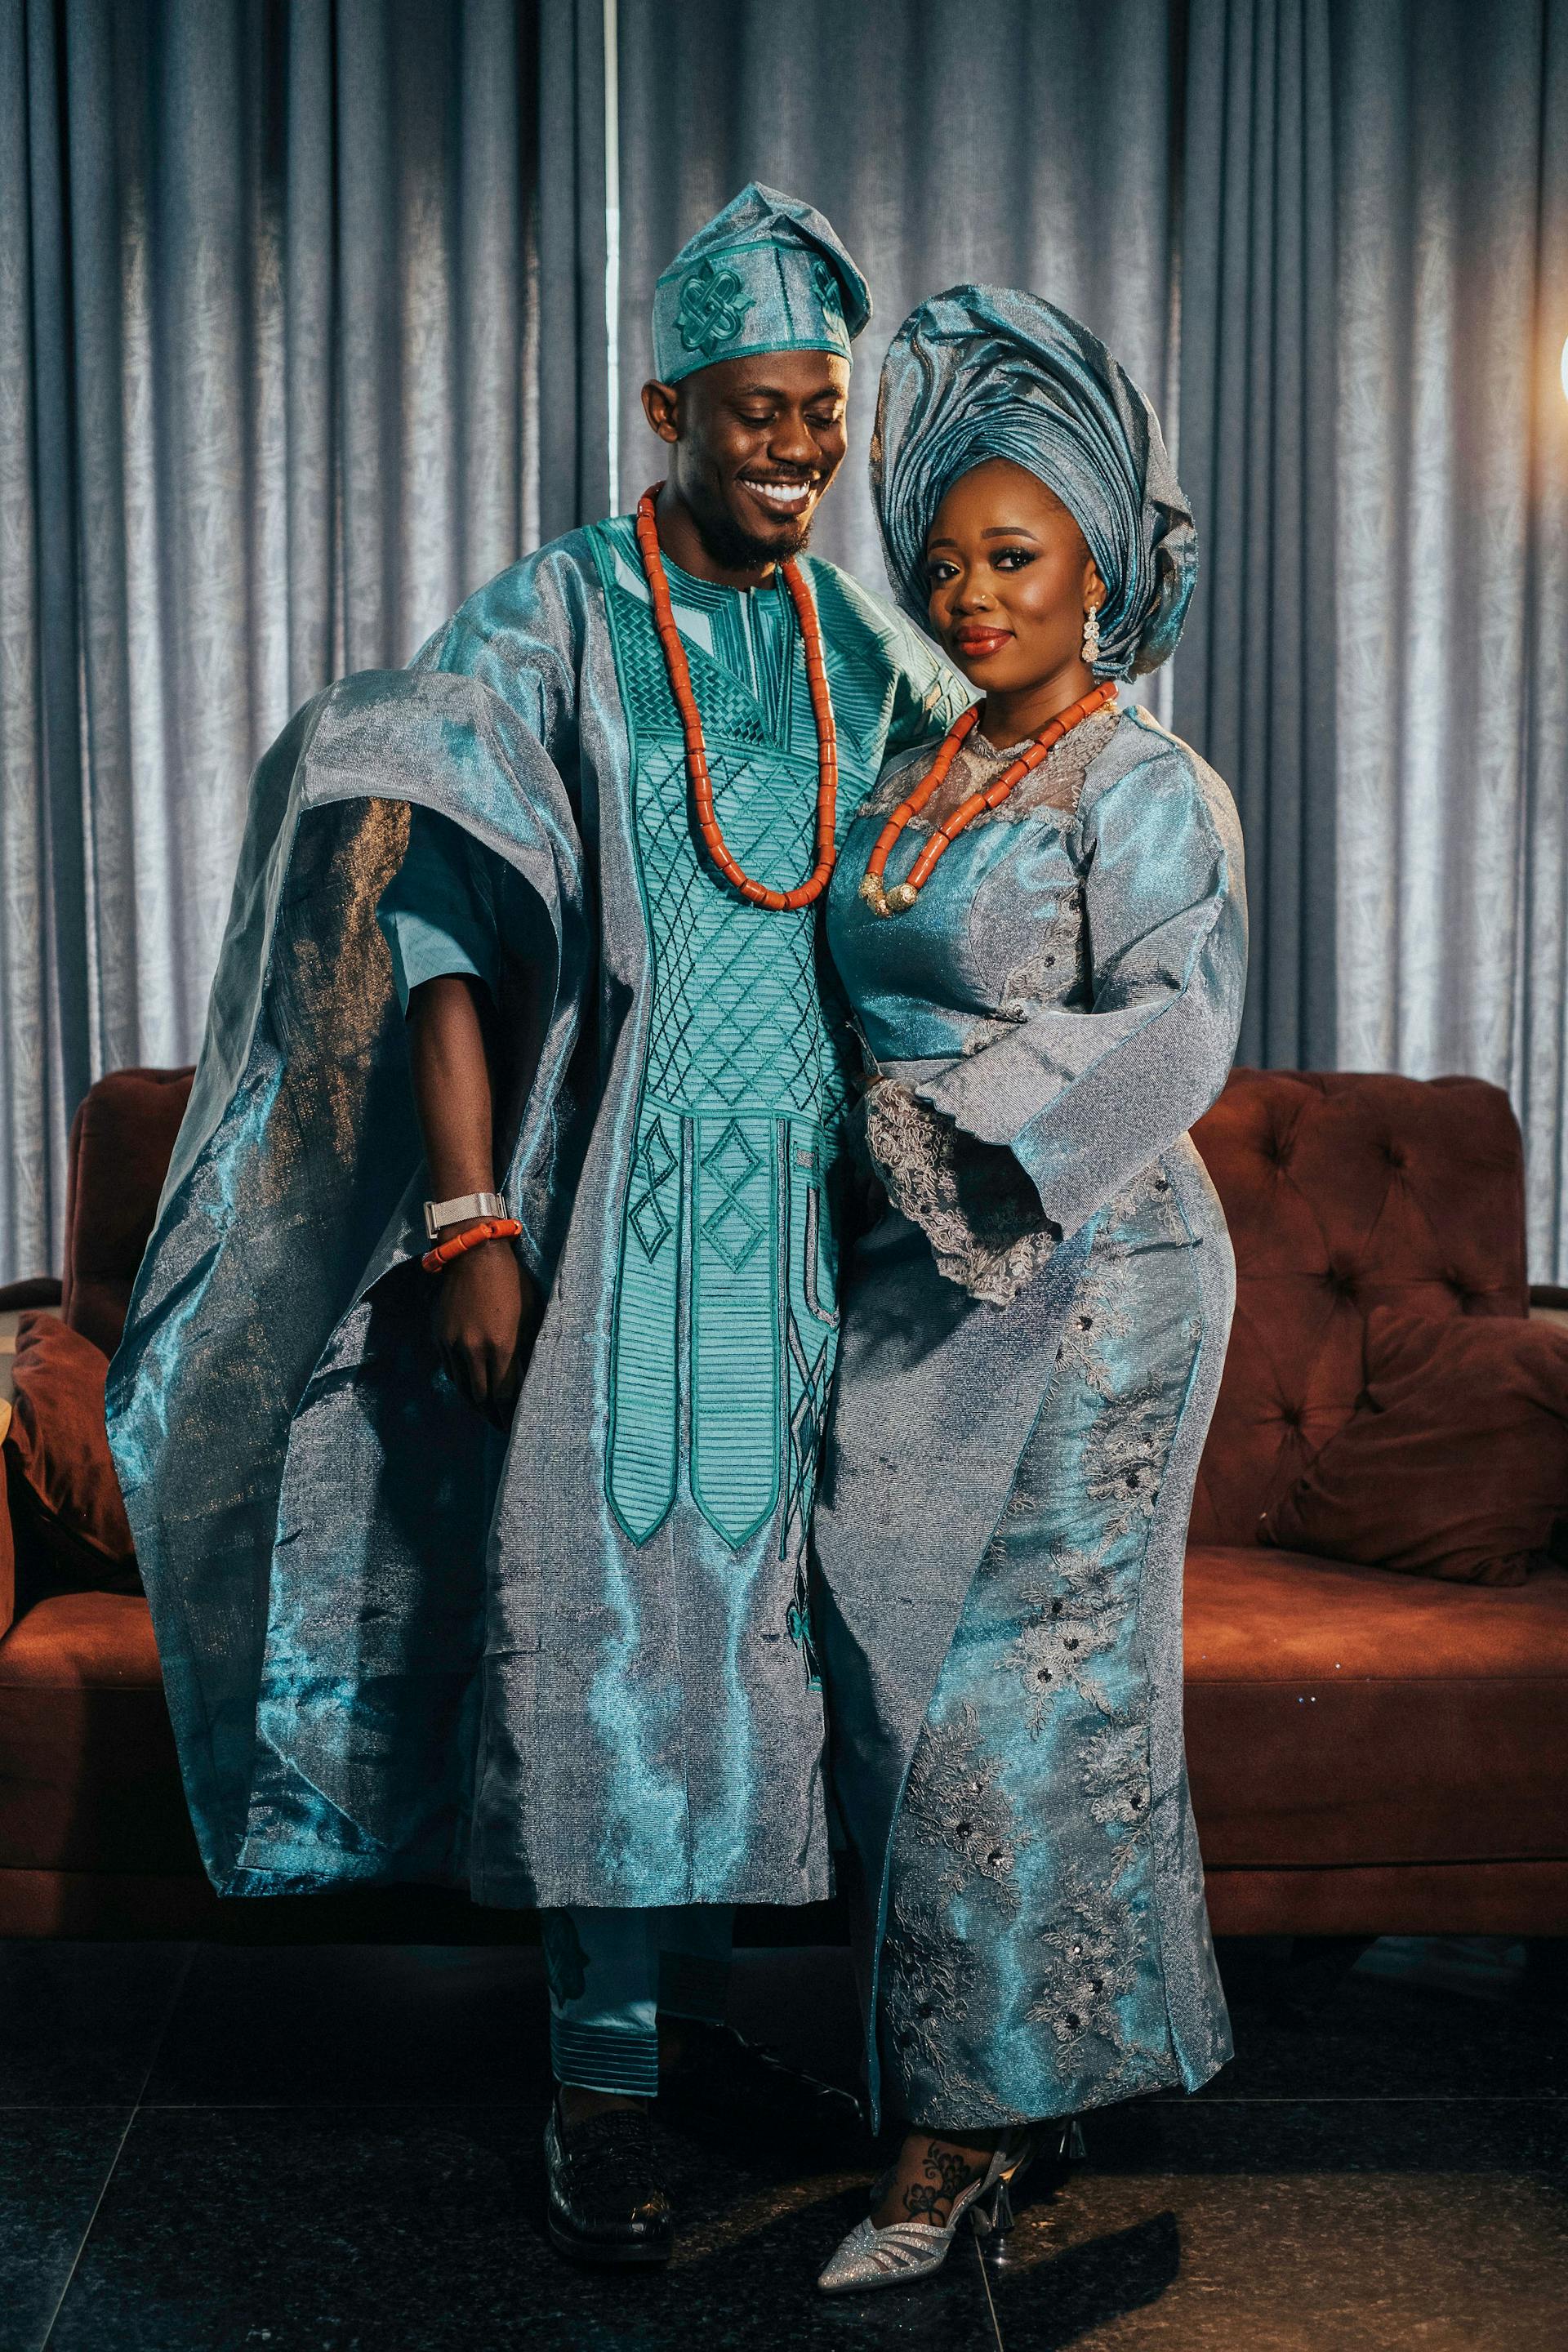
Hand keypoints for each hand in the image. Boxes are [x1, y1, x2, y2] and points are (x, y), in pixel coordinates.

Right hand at [435, 1233, 540, 1425]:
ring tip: (486, 1414)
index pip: (504, 1393)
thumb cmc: (511, 1281)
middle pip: (481, 1396)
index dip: (510, 1412)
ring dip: (475, 1403)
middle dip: (493, 1415)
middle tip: (502, 1426)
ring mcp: (453, 1344)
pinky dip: (461, 1382)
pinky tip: (469, 1388)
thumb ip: (527, 1347)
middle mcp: (473, 1350)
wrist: (473, 1255)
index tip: (516, 1424)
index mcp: (501, 1345)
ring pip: (462, 1386)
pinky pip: (450, 1370)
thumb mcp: (531, 1314)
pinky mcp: (440, 1336)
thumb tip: (529, 1374)